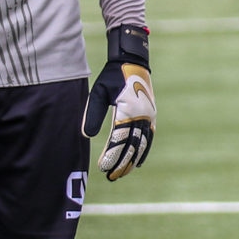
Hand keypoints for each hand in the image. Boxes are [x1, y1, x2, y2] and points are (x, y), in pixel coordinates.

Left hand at [83, 26, 154, 179]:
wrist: (134, 62)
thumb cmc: (112, 76)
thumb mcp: (98, 92)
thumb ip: (93, 114)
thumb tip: (86, 135)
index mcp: (129, 110)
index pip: (120, 139)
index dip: (112, 155)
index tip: (103, 168)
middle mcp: (143, 115)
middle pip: (133, 145)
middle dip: (122, 162)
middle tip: (111, 177)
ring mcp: (149, 116)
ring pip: (142, 144)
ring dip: (133, 160)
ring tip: (123, 173)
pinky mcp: (151, 115)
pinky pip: (149, 137)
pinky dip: (144, 151)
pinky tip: (139, 162)